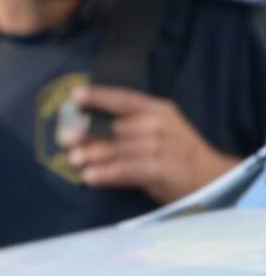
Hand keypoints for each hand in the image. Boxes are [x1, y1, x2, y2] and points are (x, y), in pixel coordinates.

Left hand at [61, 85, 238, 203]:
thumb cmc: (174, 154)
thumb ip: (123, 130)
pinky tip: (91, 178)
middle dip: (89, 133)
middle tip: (63, 139)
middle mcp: (161, 125)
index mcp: (157, 110)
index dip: (98, 96)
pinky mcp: (165, 169)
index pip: (124, 99)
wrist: (212, 179)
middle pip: (117, 127)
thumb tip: (80, 133)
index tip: (73, 96)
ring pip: (121, 149)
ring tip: (72, 160)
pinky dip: (108, 173)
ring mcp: (165, 147)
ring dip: (94, 155)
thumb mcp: (154, 134)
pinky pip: (129, 170)